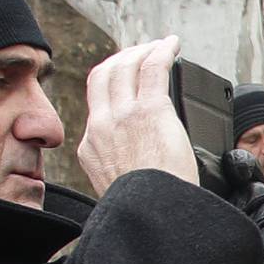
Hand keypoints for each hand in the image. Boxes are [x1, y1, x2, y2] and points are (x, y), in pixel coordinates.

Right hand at [78, 38, 195, 196]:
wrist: (155, 218)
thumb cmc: (149, 211)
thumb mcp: (120, 190)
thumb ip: (123, 169)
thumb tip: (144, 163)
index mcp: (91, 149)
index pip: (96, 107)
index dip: (112, 87)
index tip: (127, 81)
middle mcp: (101, 127)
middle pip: (102, 76)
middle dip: (121, 59)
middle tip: (141, 54)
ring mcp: (123, 116)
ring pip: (124, 67)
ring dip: (142, 51)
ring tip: (159, 47)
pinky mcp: (150, 110)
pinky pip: (153, 67)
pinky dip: (162, 51)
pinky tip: (172, 45)